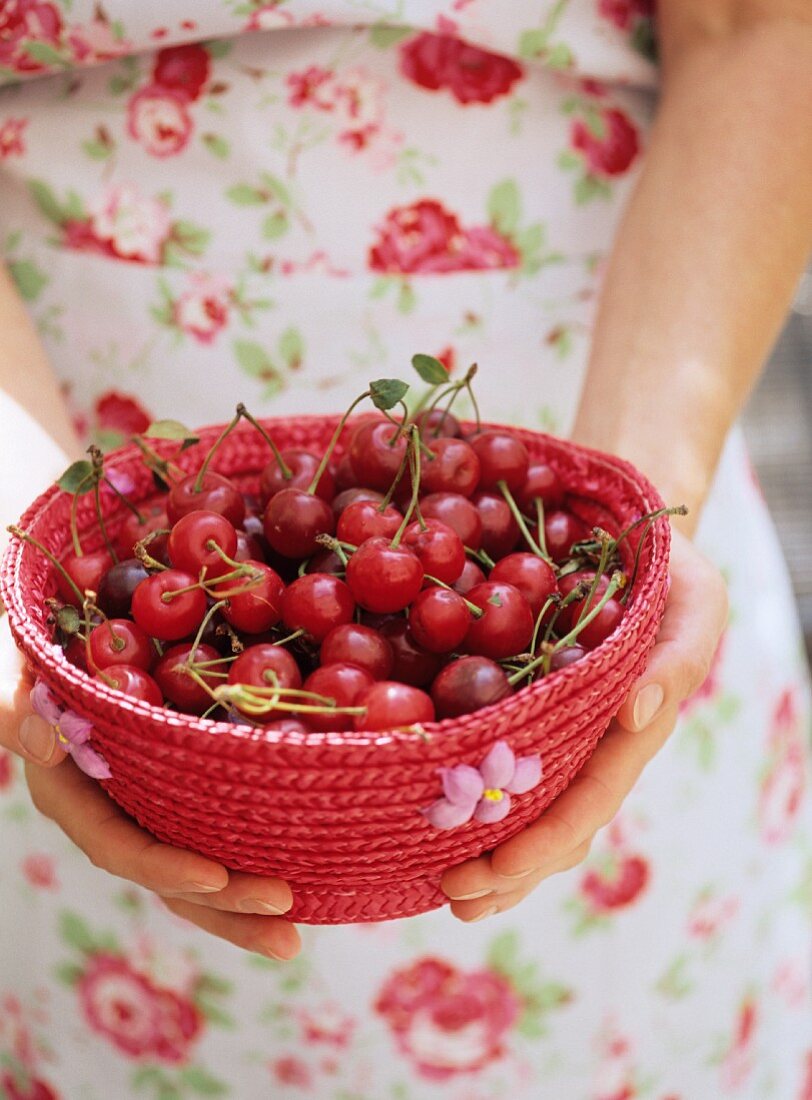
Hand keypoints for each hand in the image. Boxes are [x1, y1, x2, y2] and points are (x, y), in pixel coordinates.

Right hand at [0, 619, 299, 958]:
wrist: (64, 630)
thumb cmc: (34, 646)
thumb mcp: (10, 667)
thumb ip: (14, 703)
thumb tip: (47, 740)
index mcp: (70, 792)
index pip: (116, 844)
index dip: (162, 865)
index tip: (214, 876)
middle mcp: (111, 810)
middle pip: (166, 876)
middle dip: (223, 906)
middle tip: (284, 923)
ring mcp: (147, 805)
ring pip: (194, 865)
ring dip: (242, 901)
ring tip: (295, 932)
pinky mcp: (178, 787)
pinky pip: (212, 828)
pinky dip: (250, 853)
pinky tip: (299, 875)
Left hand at [440, 529, 727, 919]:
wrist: (625, 536)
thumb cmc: (665, 569)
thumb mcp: (695, 600)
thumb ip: (679, 657)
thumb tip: (636, 713)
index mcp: (631, 727)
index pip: (591, 796)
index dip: (548, 837)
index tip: (498, 868)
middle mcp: (593, 741)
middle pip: (556, 822)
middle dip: (509, 867)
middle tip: (454, 893)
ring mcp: (559, 732)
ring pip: (530, 811)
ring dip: (491, 858)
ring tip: (445, 891)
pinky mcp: (523, 710)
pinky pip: (500, 767)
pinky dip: (471, 805)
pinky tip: (434, 831)